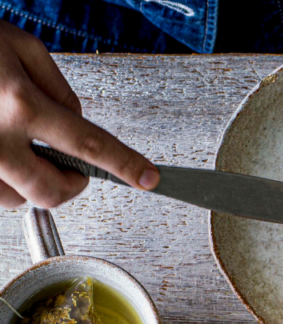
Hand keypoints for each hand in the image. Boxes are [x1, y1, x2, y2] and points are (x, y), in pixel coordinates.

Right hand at [0, 21, 158, 209]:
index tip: (149, 178)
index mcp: (20, 103)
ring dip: (32, 181)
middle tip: (74, 169)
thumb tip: (78, 121)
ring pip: (21, 199)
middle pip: (53, 191)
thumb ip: (58, 88)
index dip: (123, 164)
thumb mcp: (20, 46)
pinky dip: (6, 180)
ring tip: (18, 145)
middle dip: (72, 186)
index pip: (87, 143)